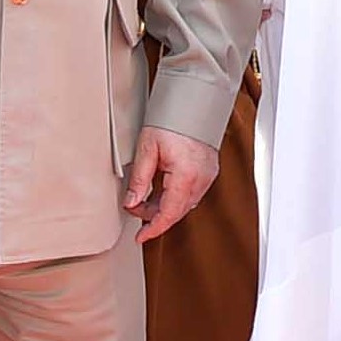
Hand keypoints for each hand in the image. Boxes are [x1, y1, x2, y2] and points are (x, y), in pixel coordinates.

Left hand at [124, 126, 219, 243]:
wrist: (194, 102)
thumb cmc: (172, 121)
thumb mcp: (147, 149)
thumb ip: (139, 179)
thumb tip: (132, 201)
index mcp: (185, 177)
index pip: (169, 214)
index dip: (154, 229)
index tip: (141, 237)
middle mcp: (201, 179)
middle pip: (176, 211)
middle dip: (154, 215)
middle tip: (134, 207)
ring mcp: (207, 176)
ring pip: (184, 203)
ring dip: (164, 206)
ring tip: (145, 198)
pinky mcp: (209, 171)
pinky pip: (192, 193)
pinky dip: (175, 197)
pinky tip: (162, 190)